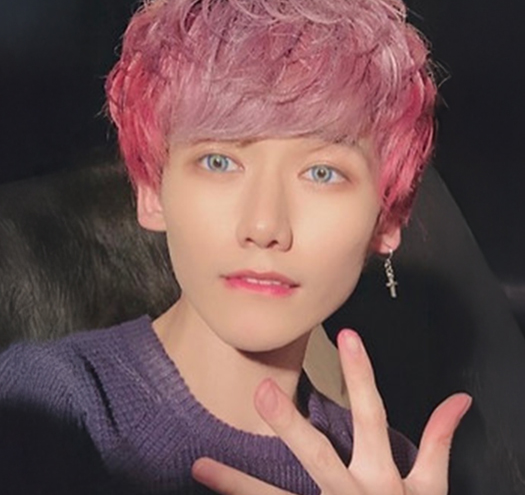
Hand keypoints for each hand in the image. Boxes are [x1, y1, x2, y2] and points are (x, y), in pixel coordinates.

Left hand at [191, 329, 471, 494]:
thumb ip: (440, 442)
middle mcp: (351, 494)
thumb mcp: (432, 489)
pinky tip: (212, 488)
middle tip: (260, 391)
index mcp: (382, 476)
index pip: (372, 415)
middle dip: (290, 424)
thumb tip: (459, 400)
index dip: (363, 376)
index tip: (347, 336)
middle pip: (317, 455)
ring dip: (238, 483)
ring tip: (201, 466)